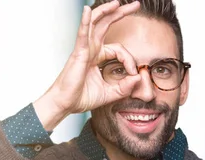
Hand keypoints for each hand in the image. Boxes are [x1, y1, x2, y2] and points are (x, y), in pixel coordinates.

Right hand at [34, 0, 141, 130]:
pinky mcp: (78, 53)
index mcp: (97, 57)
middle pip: (106, 24)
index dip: (129, 60)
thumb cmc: (82, 98)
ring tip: (117, 3)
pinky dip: (85, 22)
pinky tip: (87, 10)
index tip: (134, 74)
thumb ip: (125, 87)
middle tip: (136, 5)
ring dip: (106, 11)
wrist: (65, 104)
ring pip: (95, 23)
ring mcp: (84, 49)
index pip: (119, 49)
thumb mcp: (110, 93)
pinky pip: (82, 34)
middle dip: (121, 13)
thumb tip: (138, 77)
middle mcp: (91, 49)